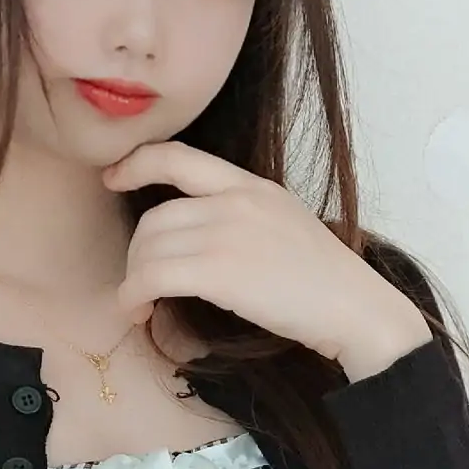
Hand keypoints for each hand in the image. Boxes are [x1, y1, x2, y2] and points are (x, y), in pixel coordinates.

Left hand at [103, 140, 430, 378]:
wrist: (354, 307)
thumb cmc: (325, 280)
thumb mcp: (286, 223)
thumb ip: (243, 215)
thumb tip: (198, 236)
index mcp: (252, 185)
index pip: (179, 157)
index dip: (137, 163)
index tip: (114, 177)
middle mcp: (235, 201)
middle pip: (155, 217)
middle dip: (137, 253)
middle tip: (141, 281)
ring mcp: (226, 234)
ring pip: (148, 248)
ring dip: (134, 279)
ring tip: (140, 302)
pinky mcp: (219, 271)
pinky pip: (153, 276)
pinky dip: (133, 296)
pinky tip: (139, 311)